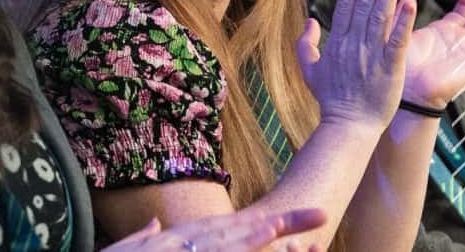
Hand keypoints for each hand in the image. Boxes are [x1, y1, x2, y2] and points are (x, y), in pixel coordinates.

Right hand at [103, 208, 327, 251]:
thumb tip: (154, 227)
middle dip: (283, 226)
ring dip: (260, 240)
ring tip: (299, 233)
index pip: (230, 229)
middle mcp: (181, 245)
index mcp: (178, 242)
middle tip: (322, 216)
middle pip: (240, 232)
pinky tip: (253, 247)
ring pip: (227, 247)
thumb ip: (142, 239)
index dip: (267, 225)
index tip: (300, 222)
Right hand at [302, 0, 413, 127]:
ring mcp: (371, 54)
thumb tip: (310, 20)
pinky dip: (403, 20)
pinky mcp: (389, 67)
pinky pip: (397, 39)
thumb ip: (306, 44)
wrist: (348, 125)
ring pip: (380, 16)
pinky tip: (409, 2)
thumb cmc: (330, 100)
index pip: (347, 5)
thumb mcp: (310, 70)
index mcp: (336, 42)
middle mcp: (353, 43)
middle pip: (364, 4)